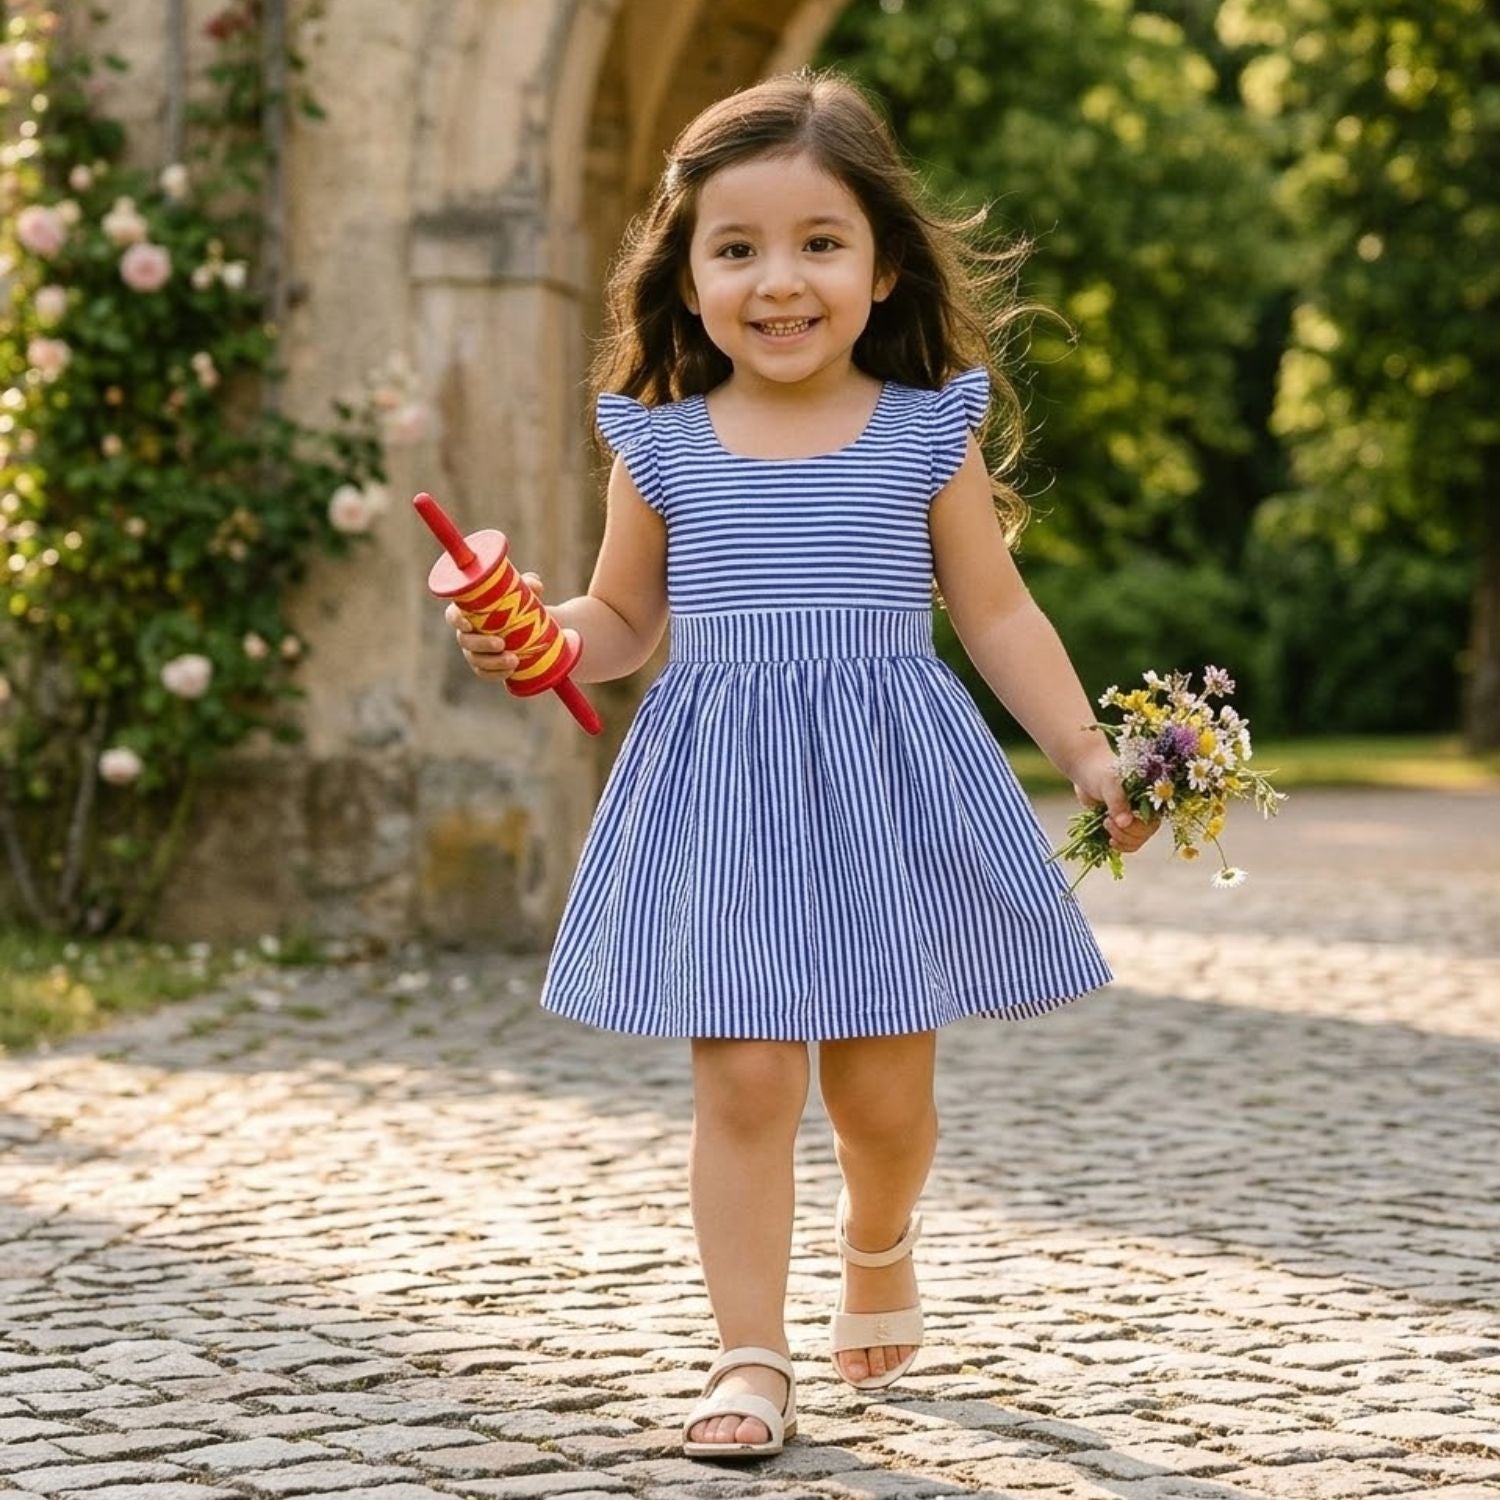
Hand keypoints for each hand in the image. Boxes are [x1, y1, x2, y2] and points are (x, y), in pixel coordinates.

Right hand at [446, 571, 572, 682]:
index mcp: (469, 612)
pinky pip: (485, 673)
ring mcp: (474, 651)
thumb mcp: (524, 593)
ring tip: (514, 660)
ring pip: (475, 659)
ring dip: (492, 662)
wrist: (533, 627)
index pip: (453, 615)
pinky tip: (510, 671)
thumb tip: (534, 585)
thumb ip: (528, 585)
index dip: (456, 620)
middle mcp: (467, 632)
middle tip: (502, 643)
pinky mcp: (485, 665)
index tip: (469, 624)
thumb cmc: (519, 604)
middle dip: (481, 644)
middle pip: (464, 640)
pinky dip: (497, 674)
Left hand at [1070, 750, 1160, 853]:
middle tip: (1106, 821)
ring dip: (1121, 839)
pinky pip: (1126, 841)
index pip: (1152, 822)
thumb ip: (1117, 802)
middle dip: (1125, 834)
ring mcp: (1133, 816)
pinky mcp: (1120, 823)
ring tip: (1105, 823)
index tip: (1114, 820)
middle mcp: (1145, 808)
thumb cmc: (1100, 772)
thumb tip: (1125, 823)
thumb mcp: (1109, 783)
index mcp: (1149, 797)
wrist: (1085, 769)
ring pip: (1136, 840)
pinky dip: (1119, 844)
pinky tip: (1110, 841)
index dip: (1136, 828)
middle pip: (1145, 834)